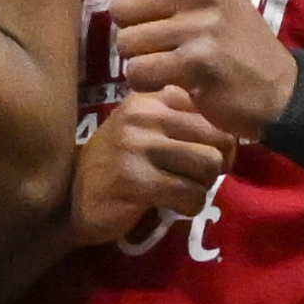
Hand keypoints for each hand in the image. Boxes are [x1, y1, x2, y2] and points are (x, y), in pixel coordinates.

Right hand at [71, 86, 235, 246]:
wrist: (71, 198)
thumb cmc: (117, 163)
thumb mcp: (146, 129)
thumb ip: (182, 121)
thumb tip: (232, 136)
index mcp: (150, 97)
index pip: (212, 110)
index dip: (220, 139)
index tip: (201, 153)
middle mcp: (143, 114)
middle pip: (219, 138)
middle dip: (217, 165)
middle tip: (197, 177)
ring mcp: (136, 146)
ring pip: (208, 166)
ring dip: (202, 186)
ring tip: (180, 189)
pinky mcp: (134, 180)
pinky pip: (190, 195)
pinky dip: (189, 206)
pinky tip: (169, 205)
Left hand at [105, 0, 299, 141]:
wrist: (281, 91)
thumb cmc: (234, 43)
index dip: (134, 1)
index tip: (157, 19)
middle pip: (122, 7)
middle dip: (133, 33)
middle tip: (161, 48)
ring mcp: (202, 26)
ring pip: (126, 41)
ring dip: (139, 61)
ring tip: (168, 65)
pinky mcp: (198, 61)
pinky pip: (138, 70)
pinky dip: (145, 83)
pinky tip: (169, 82)